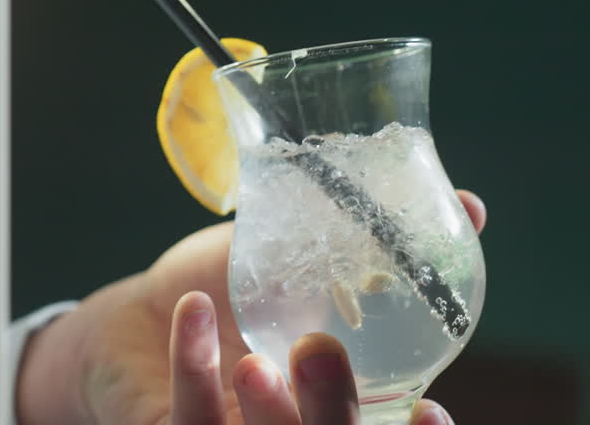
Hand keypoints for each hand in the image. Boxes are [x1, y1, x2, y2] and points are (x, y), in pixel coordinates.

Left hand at [17, 190, 486, 423]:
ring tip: (255, 359)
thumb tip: (469, 206)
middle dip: (331, 415)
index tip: (432, 411)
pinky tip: (190, 310)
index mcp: (341, 407)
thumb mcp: (299, 265)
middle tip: (319, 353)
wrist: (138, 317)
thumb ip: (371, 247)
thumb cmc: (229, 295)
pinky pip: (187, 417)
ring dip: (266, 410)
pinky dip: (191, 365)